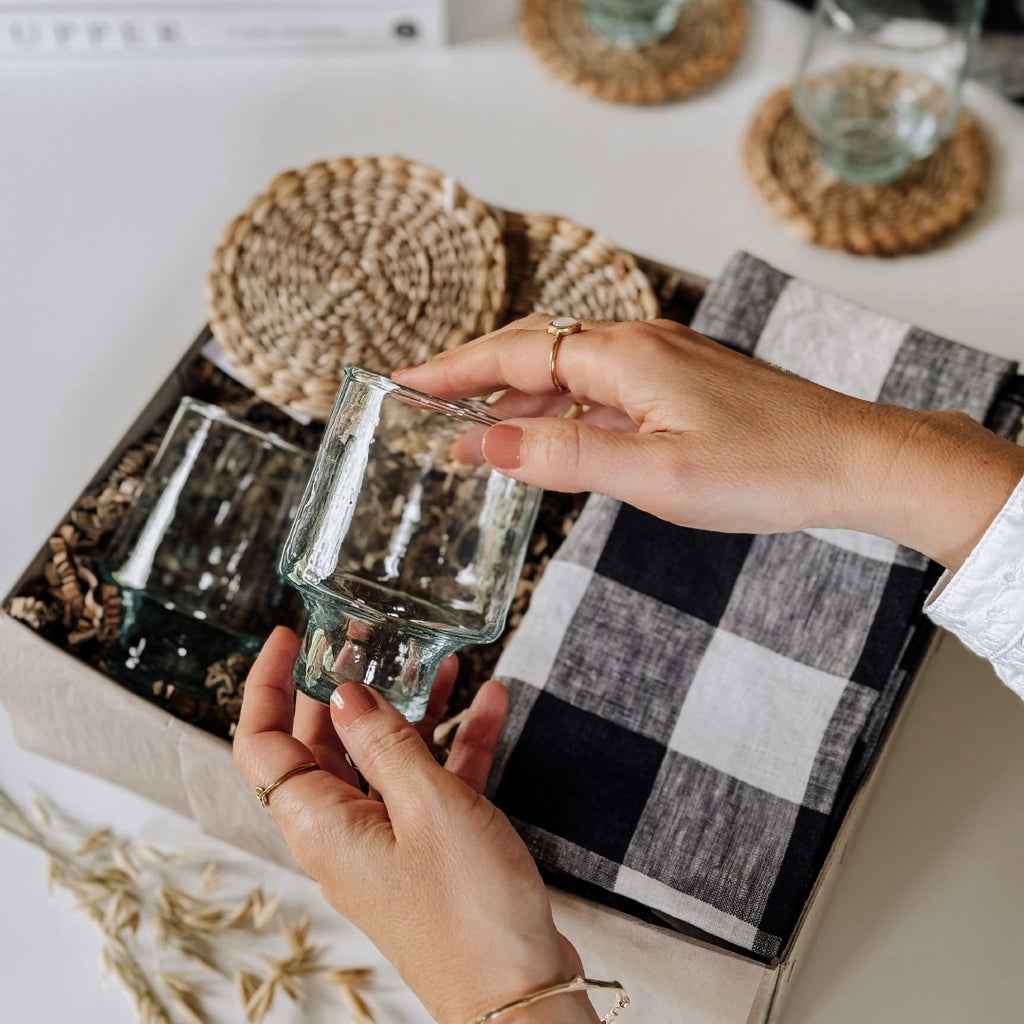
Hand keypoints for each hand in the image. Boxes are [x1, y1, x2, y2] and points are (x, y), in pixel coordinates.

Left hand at [233, 627, 595, 1023]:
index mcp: (323, 824)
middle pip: (324, 745)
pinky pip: (432, 785)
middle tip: (371, 638)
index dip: (268, 686)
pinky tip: (489, 705)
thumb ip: (384, 741)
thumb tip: (344, 692)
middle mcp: (345, 833)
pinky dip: (455, 745)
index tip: (290, 638)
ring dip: (411, 709)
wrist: (521, 995)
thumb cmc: (470, 910)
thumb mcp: (429, 805)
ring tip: (439, 661)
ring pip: (384, 759)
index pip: (263, 745)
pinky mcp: (430, 852)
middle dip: (346, 687)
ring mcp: (388, 843)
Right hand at [394, 314, 1023, 568]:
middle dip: (475, 376)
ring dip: (518, 396)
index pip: (513, 351)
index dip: (452, 369)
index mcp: (625, 356)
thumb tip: (490, 441)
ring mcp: (664, 362)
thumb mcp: (655, 474)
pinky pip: (602, 389)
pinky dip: (563, 409)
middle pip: (535, 349)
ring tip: (474, 429)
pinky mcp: (683, 385)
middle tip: (425, 403)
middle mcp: (639, 345)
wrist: (854, 460)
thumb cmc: (767, 469)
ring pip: (568, 370)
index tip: (401, 383)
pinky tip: (553, 436)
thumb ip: (567, 457)